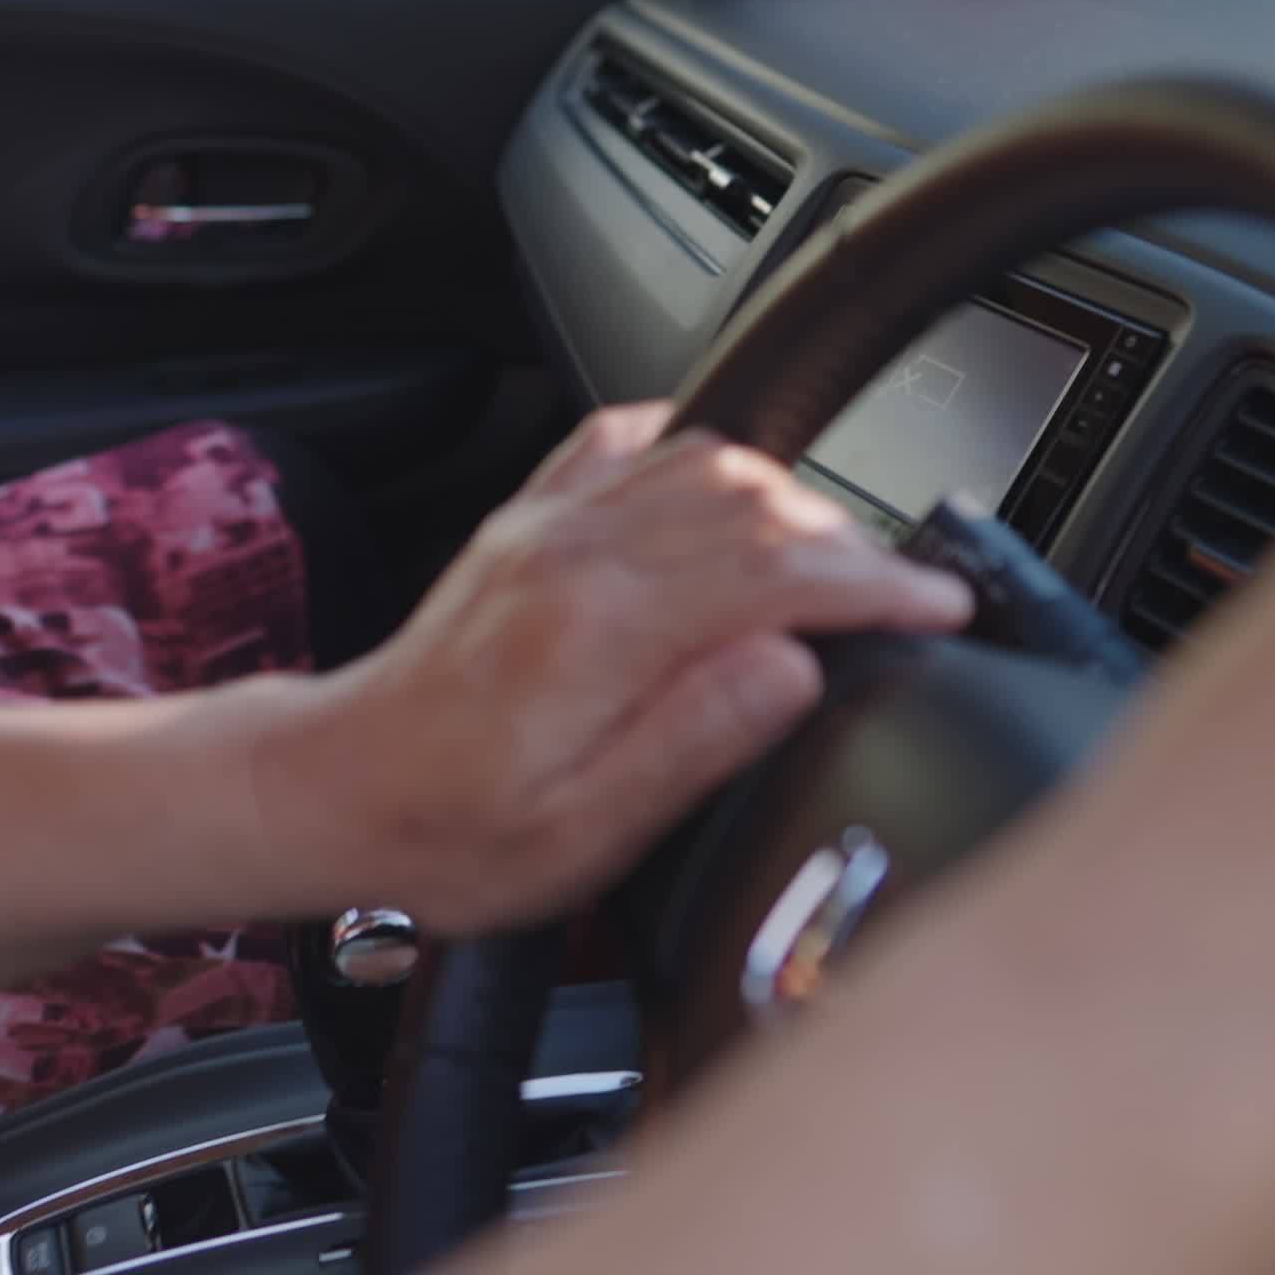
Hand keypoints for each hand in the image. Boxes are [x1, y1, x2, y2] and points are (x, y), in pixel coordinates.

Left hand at [258, 403, 972, 933]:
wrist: (334, 790)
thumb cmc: (448, 833)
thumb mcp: (579, 834)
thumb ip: (691, 742)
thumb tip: (792, 667)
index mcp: (597, 629)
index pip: (776, 570)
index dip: (878, 583)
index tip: (940, 606)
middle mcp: (574, 552)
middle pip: (755, 500)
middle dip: (855, 542)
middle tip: (911, 595)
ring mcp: (549, 523)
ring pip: (705, 457)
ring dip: (792, 497)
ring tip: (844, 560)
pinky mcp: (531, 518)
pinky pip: (631, 440)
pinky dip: (702, 449)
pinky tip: (734, 485)